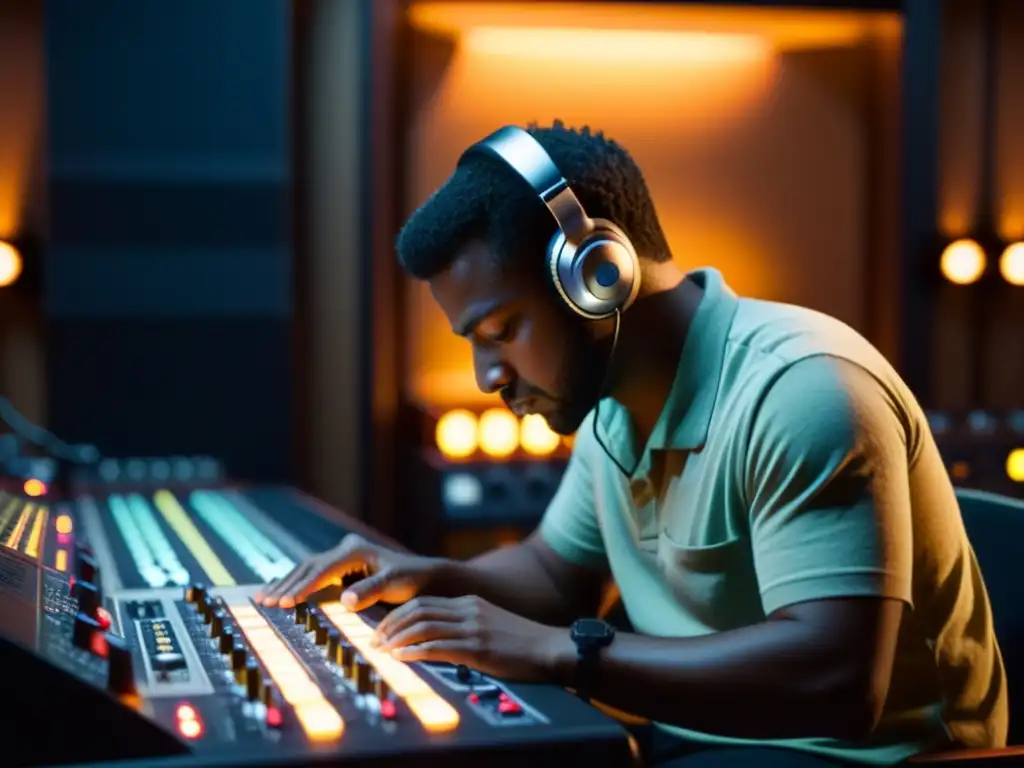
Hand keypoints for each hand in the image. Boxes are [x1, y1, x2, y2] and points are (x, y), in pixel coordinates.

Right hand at [256, 534, 445, 609]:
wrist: (424, 576)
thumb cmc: (411, 580)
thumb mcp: (394, 584)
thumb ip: (371, 590)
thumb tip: (345, 600)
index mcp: (354, 551)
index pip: (322, 570)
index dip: (302, 587)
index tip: (286, 603)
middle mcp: (345, 550)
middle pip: (308, 567)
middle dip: (286, 585)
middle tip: (264, 602)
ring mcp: (342, 558)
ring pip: (306, 569)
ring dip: (286, 584)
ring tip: (262, 598)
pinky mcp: (341, 568)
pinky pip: (312, 575)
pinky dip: (295, 584)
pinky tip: (278, 592)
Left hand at [372, 595, 571, 681]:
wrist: (550, 647)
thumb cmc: (523, 642)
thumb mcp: (491, 624)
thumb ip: (466, 625)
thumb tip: (438, 637)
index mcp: (470, 602)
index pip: (423, 602)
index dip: (398, 615)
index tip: (383, 629)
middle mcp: (469, 610)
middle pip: (418, 609)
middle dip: (391, 624)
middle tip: (374, 639)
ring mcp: (473, 628)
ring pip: (424, 626)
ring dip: (398, 638)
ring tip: (382, 650)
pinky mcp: (478, 647)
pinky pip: (438, 646)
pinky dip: (415, 651)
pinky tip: (402, 657)